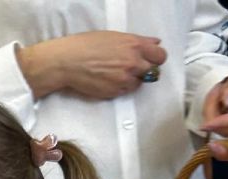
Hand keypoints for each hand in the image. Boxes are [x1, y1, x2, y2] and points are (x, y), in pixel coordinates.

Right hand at [17, 31, 166, 99]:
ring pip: (139, 83)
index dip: (155, 58)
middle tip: (132, 68)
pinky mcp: (114, 92)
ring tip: (116, 75)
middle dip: (145, 70)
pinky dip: (120, 87)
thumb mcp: (115, 37)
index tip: (149, 60)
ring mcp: (125, 79)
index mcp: (135, 46)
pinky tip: (108, 80)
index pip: (160, 56)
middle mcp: (133, 63)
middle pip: (153, 72)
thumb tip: (155, 43)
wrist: (67, 62)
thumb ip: (138, 41)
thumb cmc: (87, 45)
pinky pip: (125, 91)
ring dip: (132, 80)